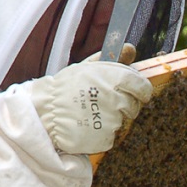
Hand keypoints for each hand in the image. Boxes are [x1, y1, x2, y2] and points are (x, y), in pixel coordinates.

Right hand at [24, 59, 152, 155]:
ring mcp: (112, 120)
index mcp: (114, 79)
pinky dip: (102, 134)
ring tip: (89, 113)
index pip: (142, 86)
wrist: (45, 112)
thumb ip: (113, 59)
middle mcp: (116, 99)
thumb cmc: (65, 88)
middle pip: (134, 106)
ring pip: (122, 121)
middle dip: (124, 105)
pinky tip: (87, 125)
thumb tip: (130, 48)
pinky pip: (111, 137)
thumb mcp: (88, 68)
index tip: (138, 93)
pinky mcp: (105, 138)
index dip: (141, 91)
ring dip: (110, 119)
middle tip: (103, 103)